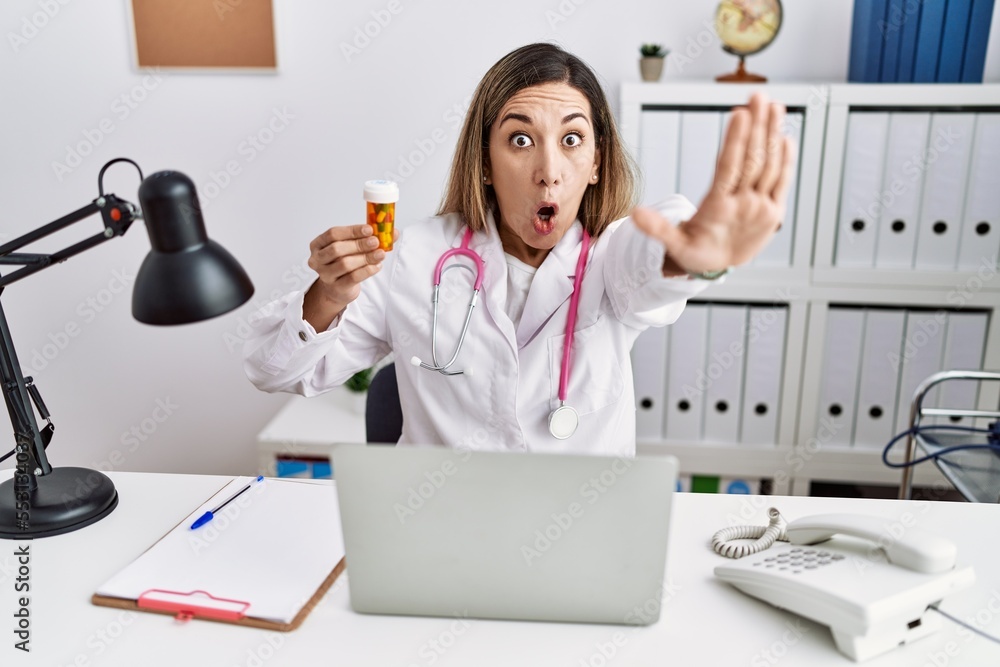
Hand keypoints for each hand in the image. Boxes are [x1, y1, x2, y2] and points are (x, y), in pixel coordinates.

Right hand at [303, 224, 396, 330]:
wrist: (338, 289)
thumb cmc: (345, 263)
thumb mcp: (353, 248)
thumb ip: (370, 238)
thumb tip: (393, 232)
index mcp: (318, 244)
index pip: (333, 233)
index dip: (352, 231)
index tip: (369, 229)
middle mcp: (317, 259)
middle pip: (337, 249)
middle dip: (359, 244)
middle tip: (376, 242)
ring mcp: (325, 275)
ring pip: (344, 264)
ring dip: (365, 258)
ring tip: (380, 254)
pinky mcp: (336, 287)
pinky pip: (352, 278)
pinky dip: (366, 271)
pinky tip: (376, 266)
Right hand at [631, 92, 795, 275]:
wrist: (719, 269)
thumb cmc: (694, 251)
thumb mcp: (673, 244)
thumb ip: (657, 228)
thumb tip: (635, 214)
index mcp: (718, 209)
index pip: (729, 168)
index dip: (736, 140)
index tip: (740, 113)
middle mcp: (744, 205)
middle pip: (753, 160)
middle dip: (758, 126)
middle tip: (759, 96)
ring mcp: (762, 207)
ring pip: (770, 165)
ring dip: (773, 133)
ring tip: (774, 106)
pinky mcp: (774, 211)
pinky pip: (783, 180)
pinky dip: (785, 158)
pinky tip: (785, 135)